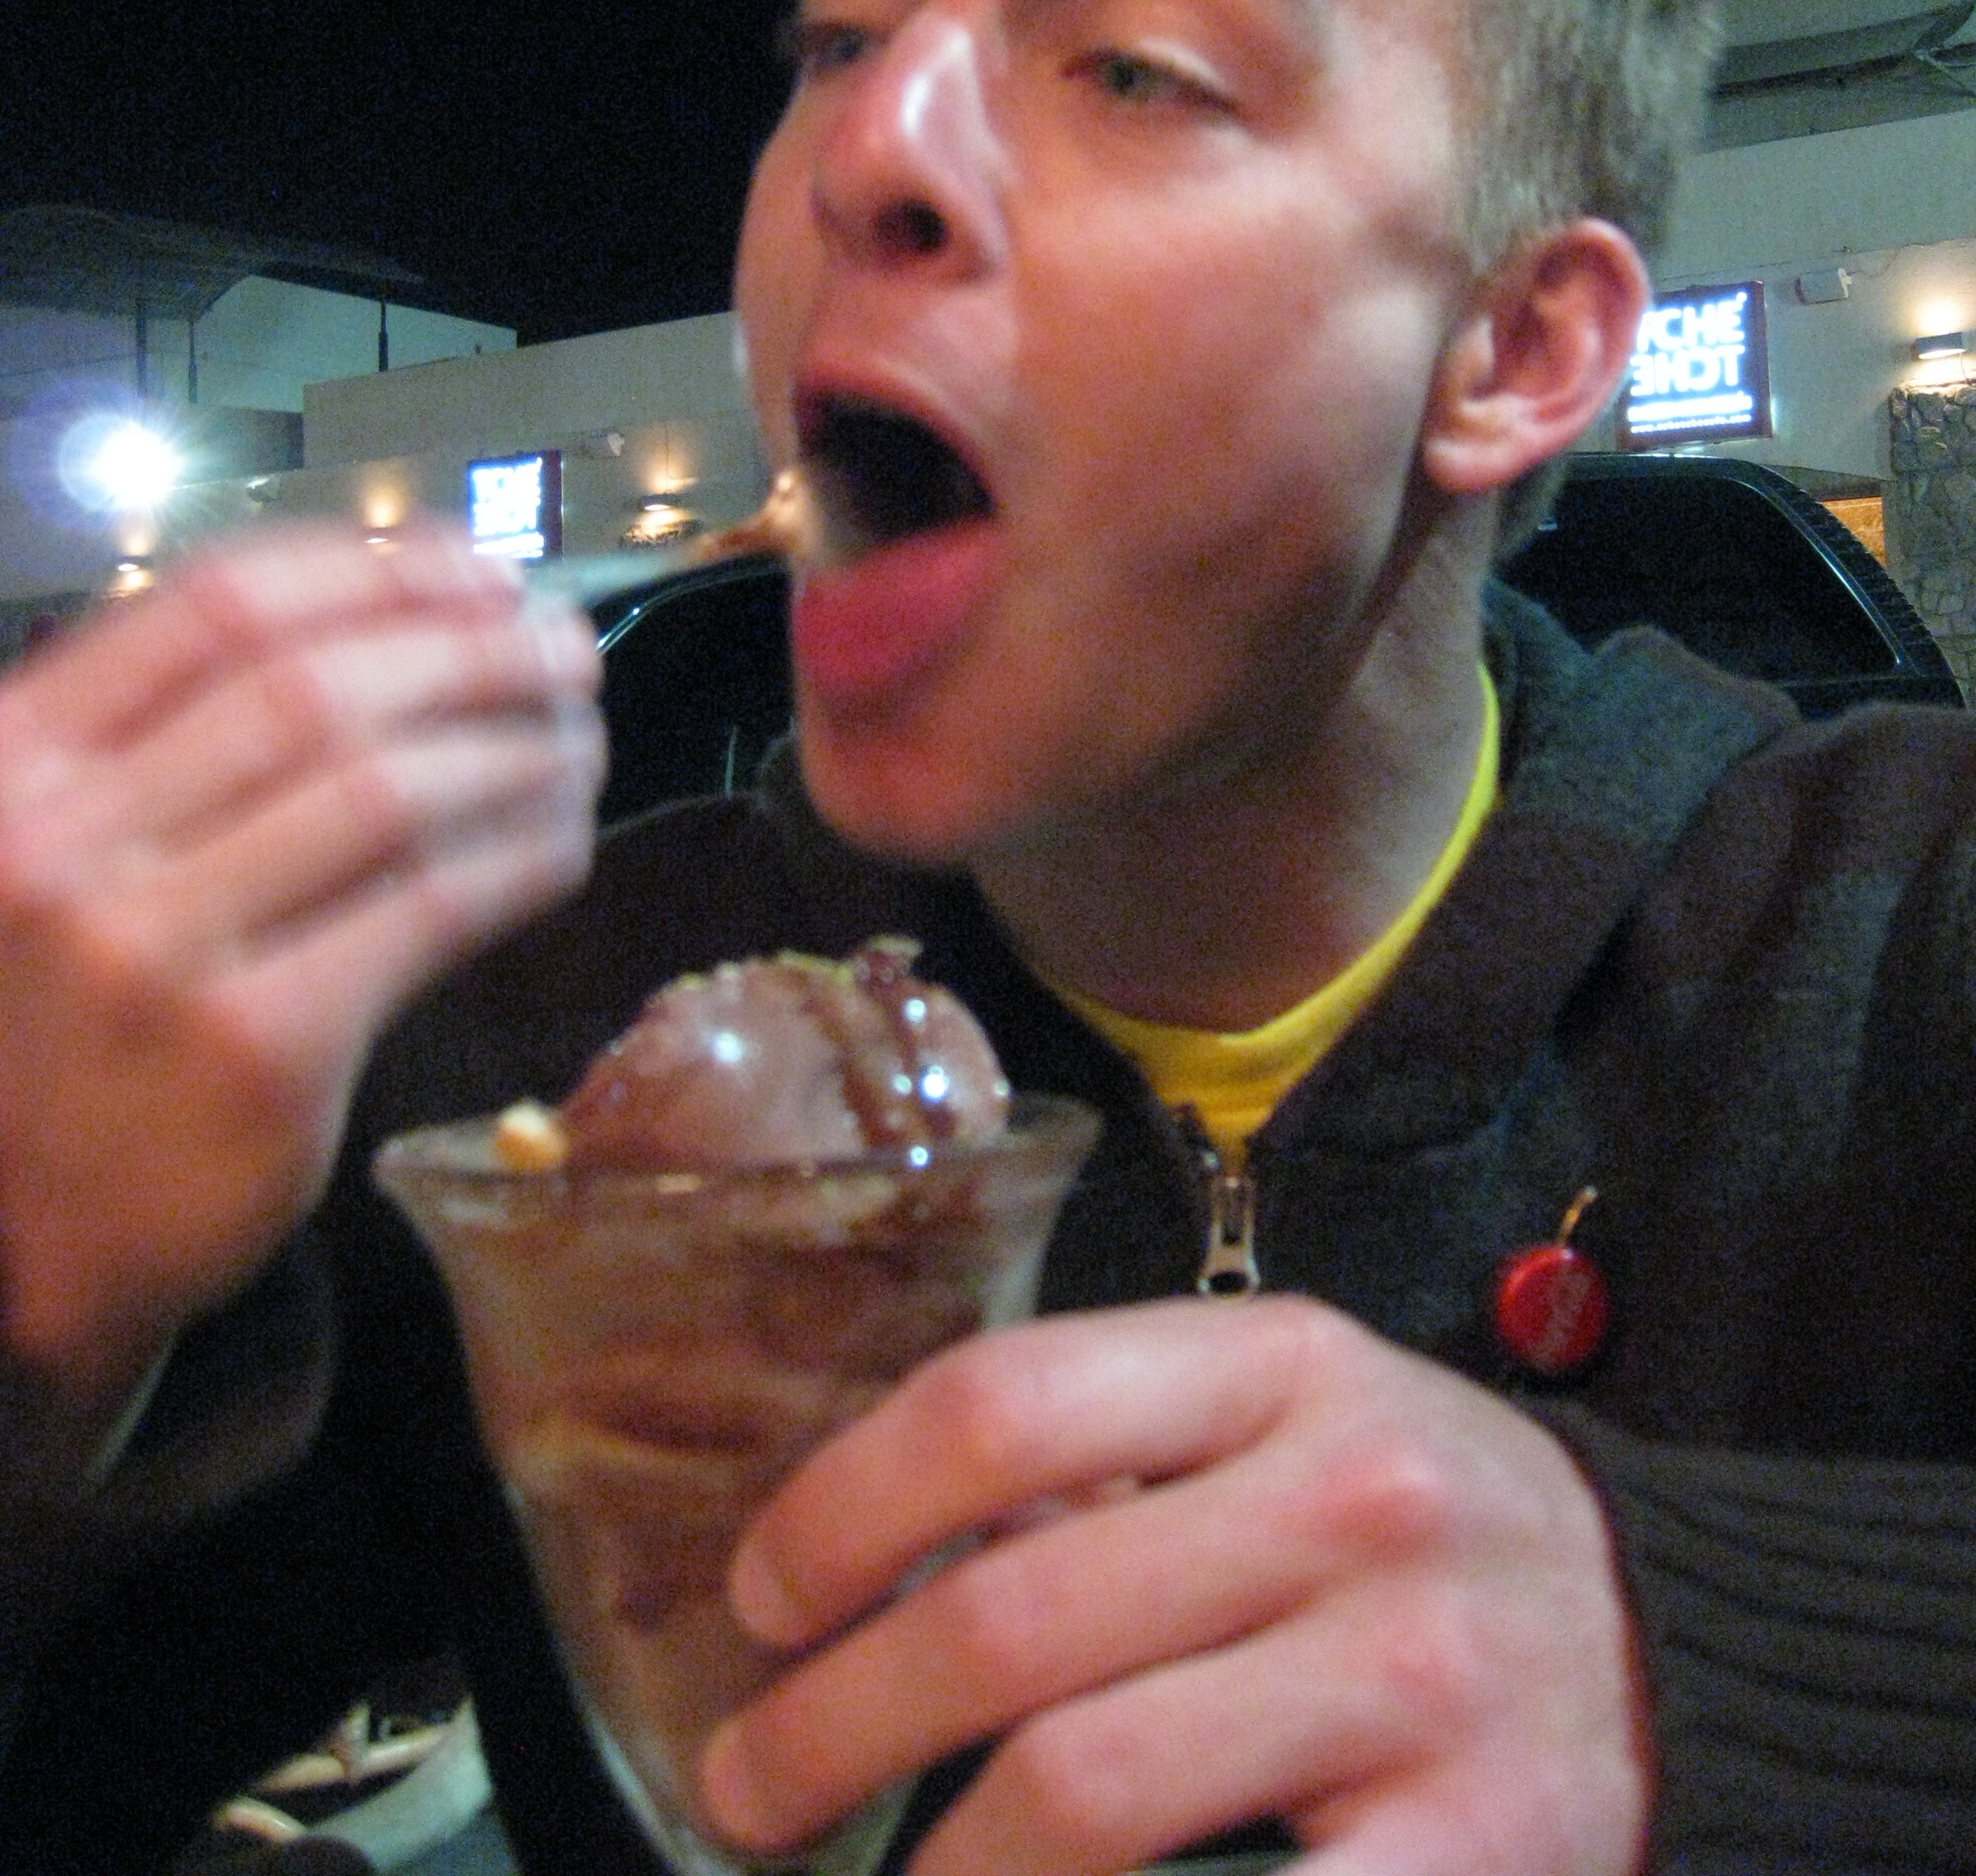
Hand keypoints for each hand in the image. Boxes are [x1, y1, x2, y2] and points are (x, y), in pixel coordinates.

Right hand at [0, 522, 602, 1416]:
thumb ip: (174, 738)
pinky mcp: (256, 1053)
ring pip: (389, 791)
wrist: (14, 1250)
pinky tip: (564, 841)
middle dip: (473, 650)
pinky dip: (519, 858)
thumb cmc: (61, 1022)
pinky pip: (430, 910)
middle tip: (567, 647)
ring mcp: (155, 952)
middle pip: (321, 687)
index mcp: (14, 760)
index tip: (481, 568)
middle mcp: (64, 843)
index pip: (220, 603)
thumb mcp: (57, 849)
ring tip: (580, 737)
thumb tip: (411, 608)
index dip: (376, 570)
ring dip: (515, 748)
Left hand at [704, 1298, 1649, 1875]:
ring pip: (1088, 1788)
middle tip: (750, 1781)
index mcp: (1283, 1363)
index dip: (846, 1508)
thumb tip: (870, 1555)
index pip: (1005, 1405)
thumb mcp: (1288, 1417)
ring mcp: (1415, 1680)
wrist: (1672, 1642)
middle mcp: (1351, 1499)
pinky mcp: (1473, 1852)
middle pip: (1016, 1617)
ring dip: (931, 1872)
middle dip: (837, 1721)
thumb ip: (1110, 1469)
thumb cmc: (1415, 1520)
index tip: (763, 1597)